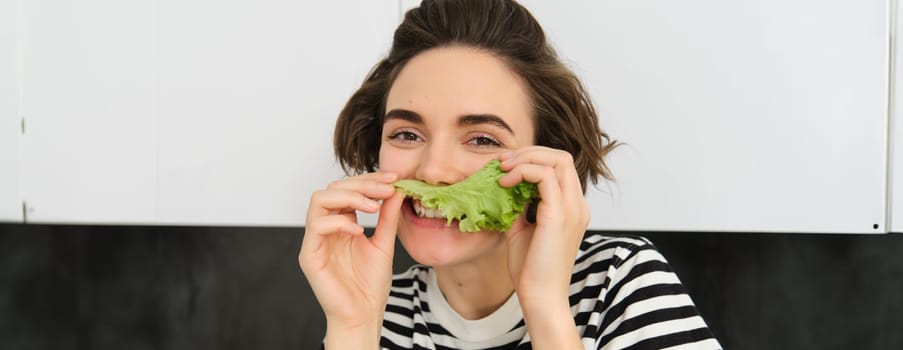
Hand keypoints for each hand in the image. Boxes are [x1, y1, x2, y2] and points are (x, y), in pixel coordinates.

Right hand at [299, 172, 403, 334]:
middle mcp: (326, 227)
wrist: (364, 314)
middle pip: (332, 188)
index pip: (347, 188)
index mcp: (341, 222)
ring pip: (319, 199)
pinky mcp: (309, 255)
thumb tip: (396, 189)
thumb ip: (388, 217)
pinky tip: (360, 231)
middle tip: (386, 190)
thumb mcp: (385, 243)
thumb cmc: (370, 284)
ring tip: (374, 208)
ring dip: (349, 197)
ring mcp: (315, 240)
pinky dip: (340, 223)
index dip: (369, 179)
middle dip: (362, 185)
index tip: (393, 178)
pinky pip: (317, 226)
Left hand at [498, 147, 587, 347]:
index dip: (532, 159)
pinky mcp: (559, 215)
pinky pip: (545, 176)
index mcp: (572, 208)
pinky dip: (523, 172)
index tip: (506, 167)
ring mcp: (572, 209)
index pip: (560, 167)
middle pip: (561, 157)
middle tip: (502, 162)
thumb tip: (504, 190)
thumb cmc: (532, 270)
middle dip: (529, 153)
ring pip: (556, 160)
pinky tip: (505, 184)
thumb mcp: (522, 230)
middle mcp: (577, 205)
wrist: (540, 297)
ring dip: (525, 159)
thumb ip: (519, 208)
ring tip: (502, 170)